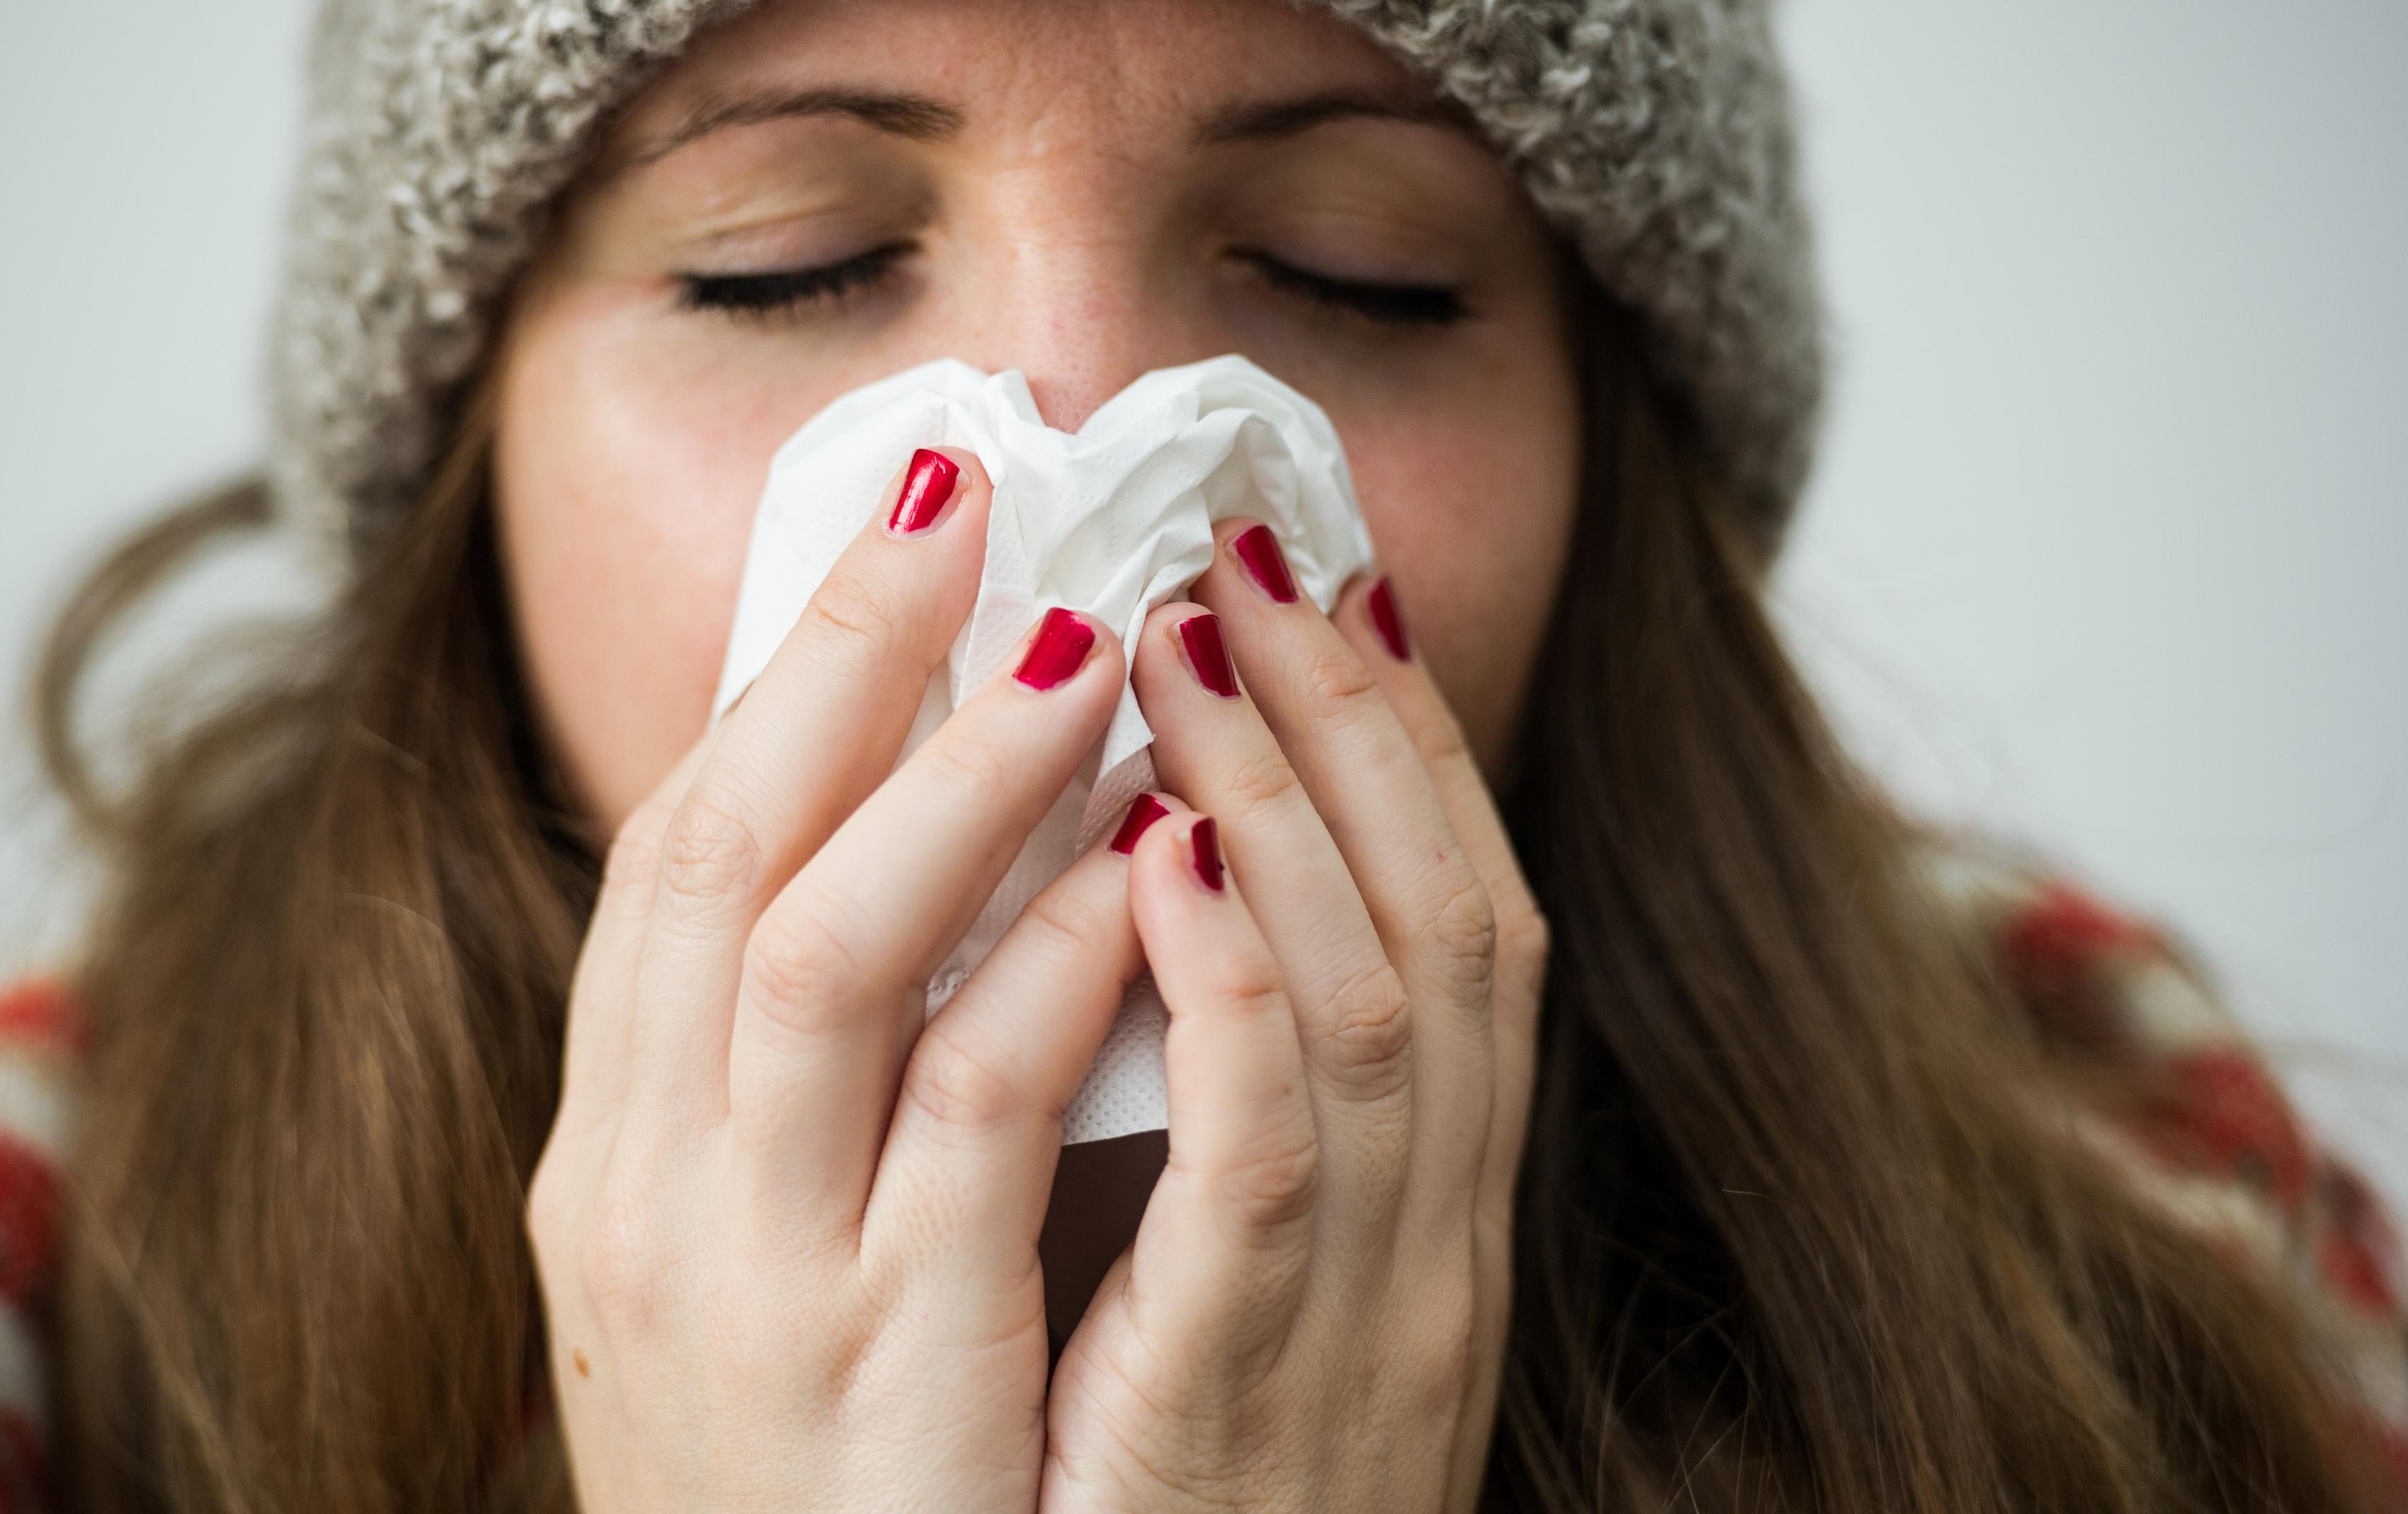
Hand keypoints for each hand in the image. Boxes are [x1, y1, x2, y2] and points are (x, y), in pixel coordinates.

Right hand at [527, 447, 1153, 1513]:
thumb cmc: (800, 1478)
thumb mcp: (745, 1267)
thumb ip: (794, 1089)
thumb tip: (906, 871)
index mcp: (611, 1160)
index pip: (671, 862)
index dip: (780, 676)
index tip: (891, 527)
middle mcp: (642, 1199)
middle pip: (718, 858)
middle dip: (838, 657)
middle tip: (968, 492)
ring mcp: (750, 1285)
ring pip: (823, 959)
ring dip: (954, 780)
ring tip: (1077, 638)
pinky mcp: (887, 1367)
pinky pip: (968, 1124)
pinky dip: (1051, 973)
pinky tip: (1137, 869)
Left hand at [1041, 521, 1548, 1513]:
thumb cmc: (1160, 1496)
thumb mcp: (1230, 1287)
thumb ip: (1222, 1113)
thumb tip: (1140, 895)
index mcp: (1425, 1210)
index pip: (1460, 923)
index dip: (1402, 745)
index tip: (1322, 585)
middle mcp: (1436, 1242)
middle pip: (1452, 919)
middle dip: (1356, 718)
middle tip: (1255, 544)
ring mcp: (1370, 1314)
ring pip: (1386, 1001)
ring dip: (1290, 798)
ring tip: (1187, 633)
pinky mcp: (1256, 1385)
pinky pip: (1273, 1158)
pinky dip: (1234, 986)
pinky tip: (1166, 851)